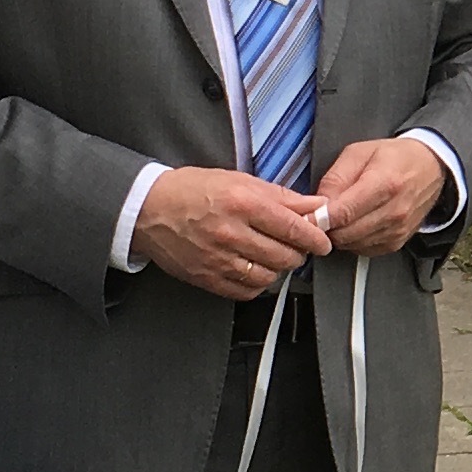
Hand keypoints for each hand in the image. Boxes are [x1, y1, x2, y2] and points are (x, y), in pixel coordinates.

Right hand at [135, 166, 337, 296]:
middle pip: (285, 256)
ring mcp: (218, 259)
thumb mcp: (239, 180)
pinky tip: (252, 268)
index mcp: (243, 203)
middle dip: (298, 253)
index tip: (322, 241)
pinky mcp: (207, 278)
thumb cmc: (193, 191)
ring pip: (269, 277)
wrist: (148, 210)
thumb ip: (280, 196)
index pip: (294, 228)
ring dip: (277, 269)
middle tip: (295, 246)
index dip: (315, 238)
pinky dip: (256, 283)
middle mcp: (232, 233)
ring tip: (271, 255)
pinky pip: (246, 291)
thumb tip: (314, 205)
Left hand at [313, 135, 451, 256]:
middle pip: (345, 233)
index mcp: (385, 184)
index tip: (307, 215)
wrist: (431, 167)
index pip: (343, 213)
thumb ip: (336, 177)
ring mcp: (398, 230)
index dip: (319, 217)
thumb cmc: (395, 157)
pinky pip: (364, 250)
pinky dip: (353, 240)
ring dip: (340, 234)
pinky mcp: (397, 242)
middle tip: (320, 214)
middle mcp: (394, 212)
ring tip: (340, 216)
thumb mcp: (360, 152)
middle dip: (327, 226)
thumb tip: (318, 203)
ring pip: (352, 244)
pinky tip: (356, 223)